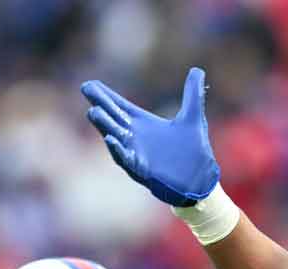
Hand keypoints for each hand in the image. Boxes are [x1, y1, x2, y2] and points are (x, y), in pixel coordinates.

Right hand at [81, 68, 218, 206]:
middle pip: (113, 118)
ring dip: (105, 126)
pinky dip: (119, 150)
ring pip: (115, 137)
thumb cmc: (194, 151)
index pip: (121, 107)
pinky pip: (126, 160)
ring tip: (93, 111)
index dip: (107, 96)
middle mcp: (135, 138)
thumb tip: (197, 70)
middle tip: (87, 89)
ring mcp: (136, 153)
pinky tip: (111, 140)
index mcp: (144, 124)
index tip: (91, 84)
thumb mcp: (193, 119)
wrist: (200, 180)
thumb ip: (192, 95)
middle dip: (100, 105)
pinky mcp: (142, 170)